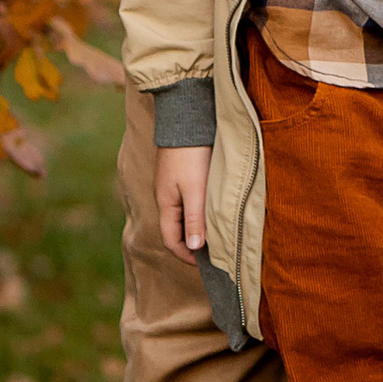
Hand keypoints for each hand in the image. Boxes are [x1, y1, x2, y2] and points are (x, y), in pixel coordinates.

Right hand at [152, 138, 209, 259]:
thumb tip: (195, 248)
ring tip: (217, 233)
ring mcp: (172, 184)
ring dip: (198, 226)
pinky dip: (199, 210)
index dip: (187, 255)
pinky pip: (188, 201)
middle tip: (214, 252)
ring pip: (184, 214)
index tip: (206, 264)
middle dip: (193, 243)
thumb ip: (195, 219)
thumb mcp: (195, 190)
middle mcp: (166, 196)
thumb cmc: (190, 155)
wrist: (187, 118)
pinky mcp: (182, 174)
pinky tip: (213, 209)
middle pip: (176, 229)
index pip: (171, 240)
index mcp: (165, 203)